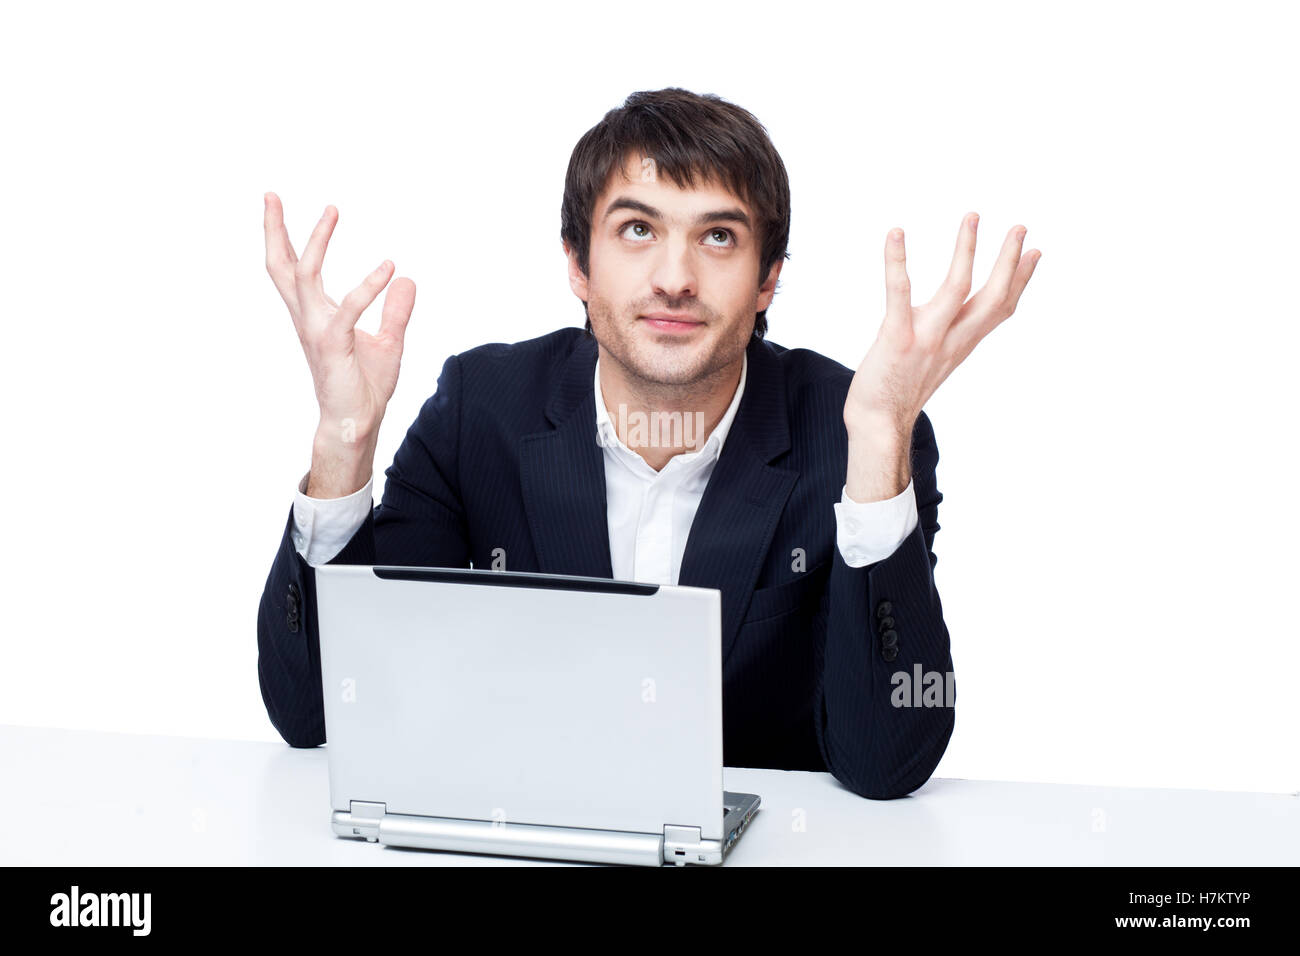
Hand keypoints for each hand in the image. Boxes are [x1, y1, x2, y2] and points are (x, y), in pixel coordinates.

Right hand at [263, 193, 415, 446]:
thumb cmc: (365, 386)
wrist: (358, 423)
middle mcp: (308, 318)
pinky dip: (368, 286)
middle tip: (271, 194)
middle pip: (281, 267)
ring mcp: (318, 331)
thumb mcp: (388, 341)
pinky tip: (389, 268)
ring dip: (317, 242)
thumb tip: (407, 279)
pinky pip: (348, 309)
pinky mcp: (334, 346)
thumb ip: (395, 311)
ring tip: (332, 209)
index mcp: (314, 315)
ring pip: (305, 277)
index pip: (290, 270)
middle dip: (273, 230)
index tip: (274, 203)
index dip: (280, 237)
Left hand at [844, 213, 1039, 442]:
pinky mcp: (897, 338)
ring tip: (973, 217)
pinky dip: (897, 261)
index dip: (1021, 280)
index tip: (1036, 252)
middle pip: (991, 297)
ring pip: (956, 289)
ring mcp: (927, 339)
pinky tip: (895, 233)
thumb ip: (947, 336)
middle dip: (1008, 261)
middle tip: (1021, 226)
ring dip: (966, 250)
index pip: (1001, 309)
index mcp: (962, 344)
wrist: (878, 426)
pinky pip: (899, 293)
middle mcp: (951, 341)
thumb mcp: (934, 360)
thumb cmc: (898, 390)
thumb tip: (952, 316)